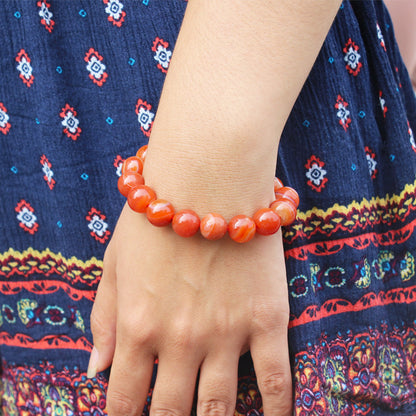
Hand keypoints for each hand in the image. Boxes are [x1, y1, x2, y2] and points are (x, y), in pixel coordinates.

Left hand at [90, 204, 291, 415]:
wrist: (209, 177)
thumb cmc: (157, 215)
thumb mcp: (114, 261)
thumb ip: (103, 318)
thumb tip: (95, 371)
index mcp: (138, 325)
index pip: (124, 399)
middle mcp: (179, 339)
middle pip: (170, 412)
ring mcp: (226, 333)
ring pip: (220, 406)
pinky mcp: (266, 319)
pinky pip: (276, 380)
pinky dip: (277, 410)